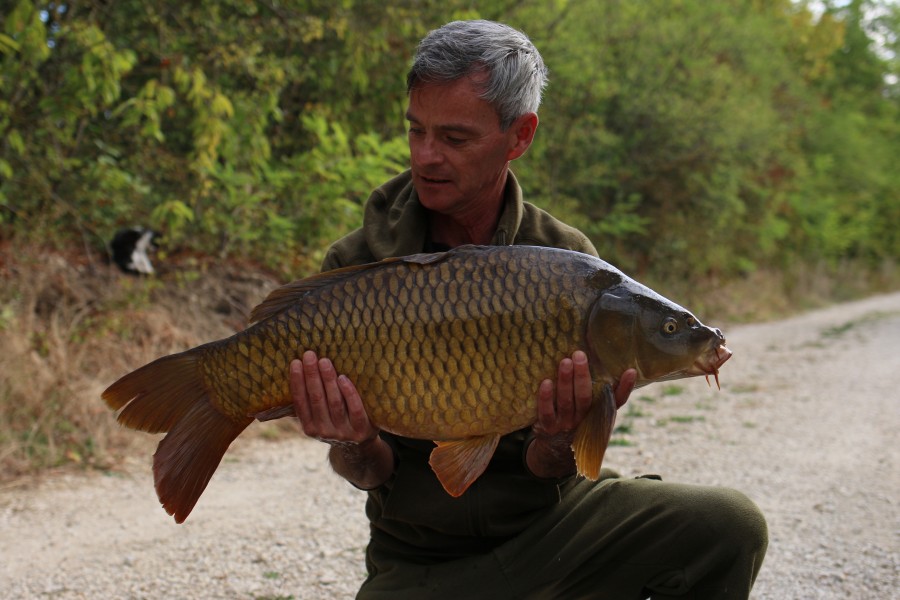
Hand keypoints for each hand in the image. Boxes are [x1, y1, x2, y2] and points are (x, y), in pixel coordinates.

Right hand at [289, 350, 378, 444]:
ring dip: (328, 380)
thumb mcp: (319, 419)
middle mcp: (324, 432)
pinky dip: (348, 393)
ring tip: (325, 362)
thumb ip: (309, 402)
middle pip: (317, 399)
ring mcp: (343, 432)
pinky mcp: (361, 430)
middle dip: (312, 376)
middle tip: (309, 355)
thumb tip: (295, 371)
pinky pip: (354, 409)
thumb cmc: (336, 422)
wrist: (361, 444)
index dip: (297, 382)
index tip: (295, 362)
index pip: (300, 402)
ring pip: (335, 402)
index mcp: (309, 428)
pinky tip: (343, 378)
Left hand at [526, 351, 636, 477]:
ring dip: (566, 382)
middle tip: (579, 355)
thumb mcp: (591, 407)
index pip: (616, 400)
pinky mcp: (547, 427)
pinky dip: (546, 398)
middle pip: (585, 397)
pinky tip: (545, 382)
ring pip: (567, 403)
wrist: (556, 449)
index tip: (631, 371)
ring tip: (565, 362)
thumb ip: (599, 388)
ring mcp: (565, 424)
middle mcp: (583, 419)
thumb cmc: (576, 417)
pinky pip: (546, 413)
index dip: (625, 387)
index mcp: (598, 412)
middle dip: (582, 376)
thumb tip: (611, 362)